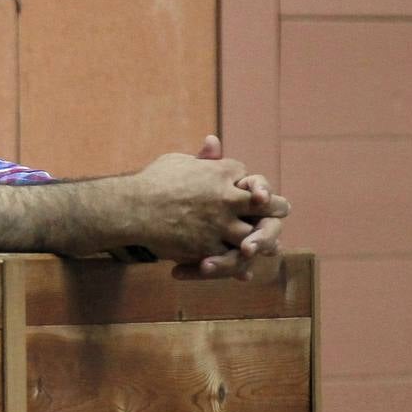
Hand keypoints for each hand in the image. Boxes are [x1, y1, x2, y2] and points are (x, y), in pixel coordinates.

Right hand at [128, 140, 288, 272]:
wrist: (131, 209)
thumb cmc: (152, 182)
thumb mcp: (179, 161)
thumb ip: (202, 157)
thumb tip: (214, 141)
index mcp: (222, 172)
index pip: (253, 179)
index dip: (253, 186)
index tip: (256, 193)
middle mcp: (227, 197)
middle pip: (269, 205)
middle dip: (276, 208)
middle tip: (280, 211)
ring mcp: (220, 224)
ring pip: (256, 236)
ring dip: (262, 242)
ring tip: (265, 246)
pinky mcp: (208, 246)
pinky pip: (231, 258)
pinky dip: (238, 266)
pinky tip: (243, 271)